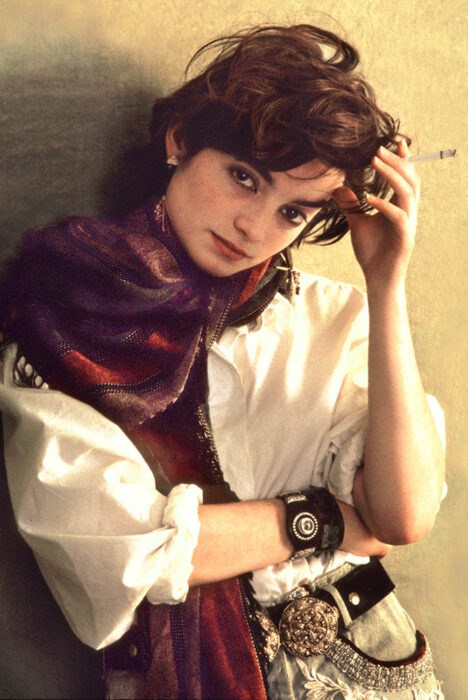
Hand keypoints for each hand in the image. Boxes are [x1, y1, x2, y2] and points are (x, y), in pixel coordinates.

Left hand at [332, 140, 419, 290]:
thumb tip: (337, 187)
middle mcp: (408, 212)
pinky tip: (369, 198)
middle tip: (378, 149)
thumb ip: (351, 205)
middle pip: (410, 180)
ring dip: (392, 175)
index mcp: (401, 207)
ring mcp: (408, 225)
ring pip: (408, 193)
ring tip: (375, 162)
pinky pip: (398, 216)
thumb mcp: (357, 223)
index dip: (404, 160)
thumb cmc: (372, 252)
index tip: (395, 141)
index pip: (407, 178)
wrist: (377, 279)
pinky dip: (384, 204)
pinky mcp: (404, 238)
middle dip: (396, 162)